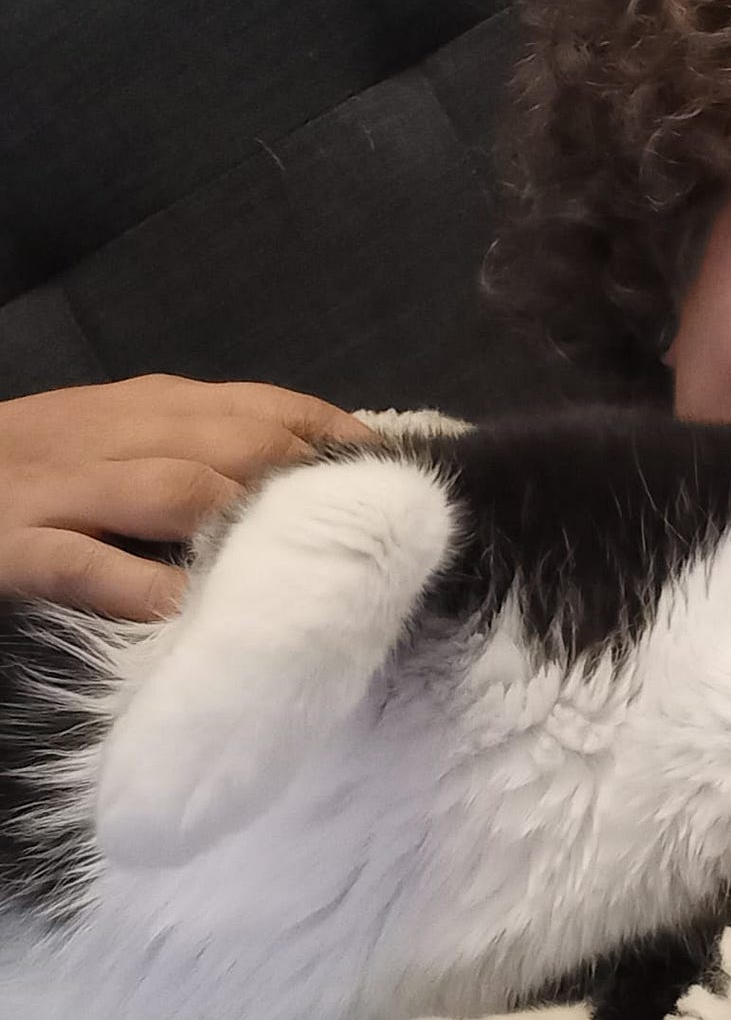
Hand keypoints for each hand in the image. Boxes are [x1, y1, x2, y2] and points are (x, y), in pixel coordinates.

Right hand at [0, 375, 377, 620]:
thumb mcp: (110, 443)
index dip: (338, 438)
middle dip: (313, 482)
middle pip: (237, 443)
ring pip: (177, 489)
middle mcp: (108, 433)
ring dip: (250, 523)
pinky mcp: (8, 547)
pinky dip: (141, 586)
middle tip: (377, 531)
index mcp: (139, 405)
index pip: (265, 406)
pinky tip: (190, 614)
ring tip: (310, 565)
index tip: (402, 476)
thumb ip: (189, 453)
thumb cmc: (20, 473)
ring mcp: (56, 490)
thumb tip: (296, 486)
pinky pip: (84, 563)